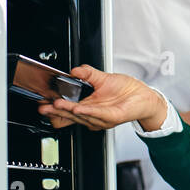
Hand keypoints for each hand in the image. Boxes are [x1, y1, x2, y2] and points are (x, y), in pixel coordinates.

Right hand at [36, 65, 164, 131]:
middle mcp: (93, 115)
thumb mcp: (102, 77)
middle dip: (56, 111)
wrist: (144, 96)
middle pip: (70, 116)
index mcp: (88, 107)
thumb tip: (74, 70)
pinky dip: (87, 111)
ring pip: (82, 115)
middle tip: (45, 106)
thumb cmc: (126, 90)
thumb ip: (87, 73)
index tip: (45, 103)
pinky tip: (78, 108)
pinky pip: (98, 114)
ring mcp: (102, 118)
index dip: (55, 109)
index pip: (67, 112)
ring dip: (68, 110)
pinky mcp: (112, 117)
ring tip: (58, 104)